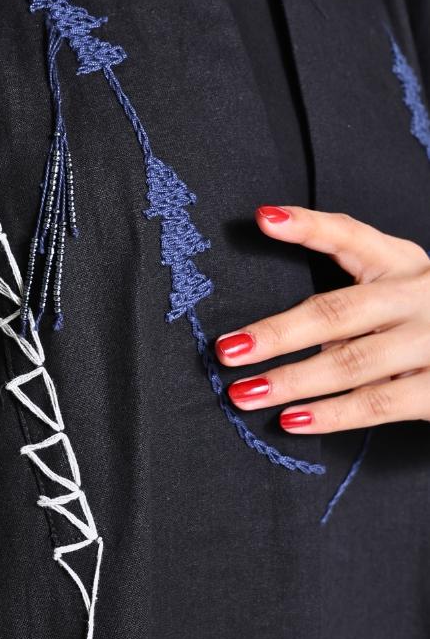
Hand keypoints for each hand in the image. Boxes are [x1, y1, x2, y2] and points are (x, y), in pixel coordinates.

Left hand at [214, 205, 429, 432]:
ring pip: (350, 362)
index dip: (308, 226)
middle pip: (336, 311)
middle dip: (276, 334)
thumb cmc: (420, 321)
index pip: (350, 235)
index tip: (265, 218)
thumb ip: (347, 293)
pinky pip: (378, 403)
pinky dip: (331, 415)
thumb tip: (265, 329)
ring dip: (291, 381)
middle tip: (227, 351)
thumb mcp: (396, 287)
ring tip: (244, 394)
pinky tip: (292, 420)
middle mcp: (417, 294)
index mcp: (400, 262)